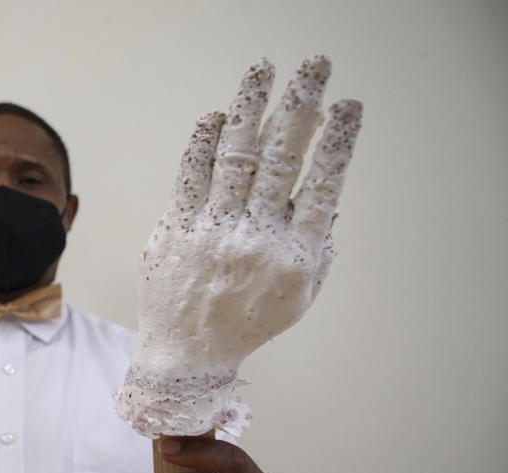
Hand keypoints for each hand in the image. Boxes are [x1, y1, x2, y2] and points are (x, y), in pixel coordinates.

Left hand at [116, 57, 361, 436]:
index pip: (324, 185)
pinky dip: (205, 141)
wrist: (187, 353)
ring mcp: (212, 231)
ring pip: (236, 154)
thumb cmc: (246, 322)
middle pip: (282, 158)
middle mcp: (255, 239)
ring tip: (263, 71)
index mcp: (294, 257)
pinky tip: (220, 116)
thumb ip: (316, 246)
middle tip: (315, 68)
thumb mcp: (297, 295)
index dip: (338, 142)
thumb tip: (324, 194)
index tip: (348, 108)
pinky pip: (191, 173)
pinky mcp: (175, 228)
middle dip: (302, 105)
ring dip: (252, 105)